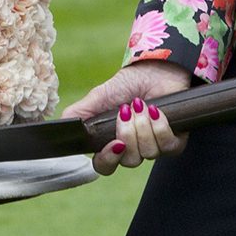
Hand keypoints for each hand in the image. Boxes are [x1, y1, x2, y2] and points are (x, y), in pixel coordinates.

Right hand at [63, 61, 191, 175]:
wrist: (154, 70)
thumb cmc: (126, 85)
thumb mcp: (97, 97)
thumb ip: (78, 114)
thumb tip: (62, 129)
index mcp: (112, 142)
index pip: (105, 166)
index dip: (109, 159)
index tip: (114, 143)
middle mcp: (133, 149)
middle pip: (129, 160)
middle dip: (128, 133)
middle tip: (126, 110)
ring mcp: (154, 147)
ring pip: (148, 153)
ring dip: (143, 126)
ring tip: (141, 105)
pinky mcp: (174, 142)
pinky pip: (167, 146)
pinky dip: (160, 126)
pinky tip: (156, 110)